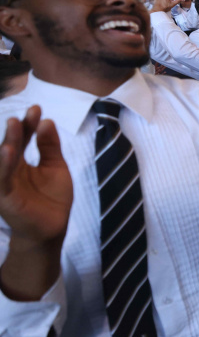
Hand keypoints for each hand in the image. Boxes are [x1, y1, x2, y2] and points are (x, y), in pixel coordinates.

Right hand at [0, 106, 70, 250]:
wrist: (51, 228)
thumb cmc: (52, 198)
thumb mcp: (55, 167)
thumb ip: (50, 146)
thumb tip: (47, 121)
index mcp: (21, 161)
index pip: (23, 138)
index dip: (29, 124)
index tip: (36, 108)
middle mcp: (10, 169)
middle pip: (12, 145)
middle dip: (17, 129)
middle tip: (24, 115)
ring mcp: (5, 182)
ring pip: (4, 158)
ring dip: (8, 141)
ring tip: (14, 124)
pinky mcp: (4, 196)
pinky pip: (2, 179)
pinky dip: (4, 164)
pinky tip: (8, 151)